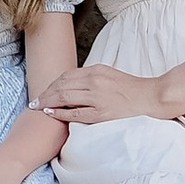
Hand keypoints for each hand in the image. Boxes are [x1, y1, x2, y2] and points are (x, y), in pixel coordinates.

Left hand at [39, 62, 168, 126]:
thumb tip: (72, 82)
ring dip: (48, 102)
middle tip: (34, 101)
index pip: (65, 76)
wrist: (150, 97)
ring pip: (65, 97)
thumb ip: (91, 76)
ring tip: (38, 107)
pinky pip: (75, 113)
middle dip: (45, 93)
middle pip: (61, 85)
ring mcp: (97, 98)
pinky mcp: (102, 113)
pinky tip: (51, 113)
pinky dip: (60, 113)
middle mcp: (94, 81)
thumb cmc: (131, 87)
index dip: (51, 84)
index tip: (43, 91)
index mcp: (96, 70)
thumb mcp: (109, 73)